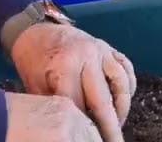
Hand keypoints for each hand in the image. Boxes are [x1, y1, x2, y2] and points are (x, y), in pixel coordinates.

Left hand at [8, 24, 136, 141]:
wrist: (36, 30)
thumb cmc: (33, 61)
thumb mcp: (34, 85)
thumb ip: (52, 106)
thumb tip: (66, 130)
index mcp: (66, 65)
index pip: (79, 106)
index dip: (83, 127)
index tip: (87, 139)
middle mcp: (88, 56)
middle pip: (103, 100)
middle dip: (110, 128)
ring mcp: (102, 50)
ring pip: (121, 85)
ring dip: (122, 109)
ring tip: (117, 126)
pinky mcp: (110, 48)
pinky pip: (127, 70)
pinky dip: (128, 88)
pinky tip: (122, 102)